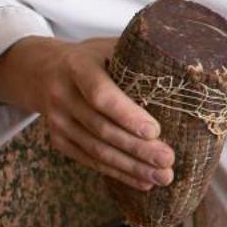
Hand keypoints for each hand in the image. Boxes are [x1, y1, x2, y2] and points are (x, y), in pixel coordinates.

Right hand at [0, 37, 174, 190]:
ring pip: (97, 150)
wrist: (42, 71)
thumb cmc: (90, 58)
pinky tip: (143, 181)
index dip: (127, 115)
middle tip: (168, 160)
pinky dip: (118, 173)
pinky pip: (91, 161)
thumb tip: (184, 65)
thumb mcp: (107, 46)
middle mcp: (62, 94)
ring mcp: (57, 120)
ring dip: (131, 167)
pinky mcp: (59, 140)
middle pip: (102, 128)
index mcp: (77, 67)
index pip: (100, 95)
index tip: (154, 130)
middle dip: (137, 148)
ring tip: (163, 176)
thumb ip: (136, 54)